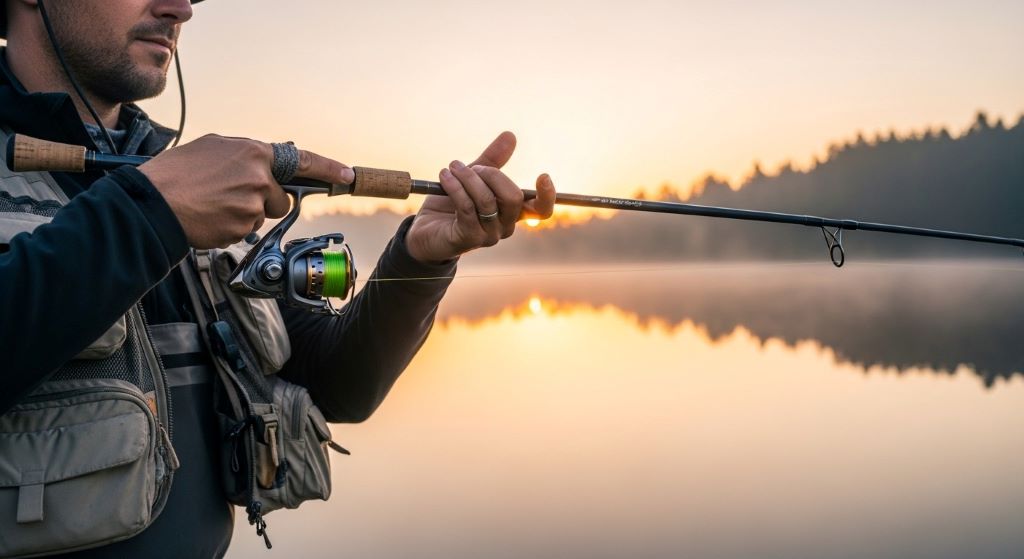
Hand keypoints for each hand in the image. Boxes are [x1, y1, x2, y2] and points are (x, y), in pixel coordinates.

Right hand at [140, 134, 353, 248]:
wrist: (152, 202)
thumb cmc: (176, 173)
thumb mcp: (213, 147)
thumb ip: (245, 154)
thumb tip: (263, 162)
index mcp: (254, 152)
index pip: (303, 160)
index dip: (329, 168)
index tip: (347, 175)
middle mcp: (259, 177)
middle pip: (280, 198)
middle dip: (263, 200)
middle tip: (230, 195)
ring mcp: (253, 204)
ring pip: (262, 215)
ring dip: (244, 214)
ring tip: (214, 204)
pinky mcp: (243, 226)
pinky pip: (246, 230)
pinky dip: (231, 226)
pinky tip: (211, 217)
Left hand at [406, 131, 555, 263]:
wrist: (424, 230)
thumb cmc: (451, 204)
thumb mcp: (472, 178)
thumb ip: (492, 160)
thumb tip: (510, 136)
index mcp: (512, 212)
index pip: (541, 210)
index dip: (548, 195)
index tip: (543, 175)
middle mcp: (505, 226)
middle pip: (513, 198)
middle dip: (492, 175)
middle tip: (473, 167)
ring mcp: (489, 235)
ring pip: (487, 200)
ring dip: (468, 177)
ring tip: (452, 167)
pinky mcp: (469, 238)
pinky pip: (467, 208)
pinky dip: (455, 187)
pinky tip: (444, 177)